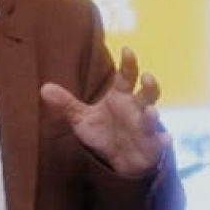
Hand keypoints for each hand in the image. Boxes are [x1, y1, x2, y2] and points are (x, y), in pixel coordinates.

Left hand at [40, 46, 171, 177]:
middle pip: (146, 92)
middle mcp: (137, 108)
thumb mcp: (81, 119)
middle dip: (148, 85)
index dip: (128, 63)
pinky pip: (160, 143)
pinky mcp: (152, 146)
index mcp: (121, 96)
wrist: (118, 159)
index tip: (126, 49)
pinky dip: (163, 141)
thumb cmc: (103, 132)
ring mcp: (146, 127)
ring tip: (151, 112)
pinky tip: (165, 141)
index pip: (126, 76)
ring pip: (153, 116)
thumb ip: (66, 104)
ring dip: (153, 114)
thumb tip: (43, 88)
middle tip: (146, 77)